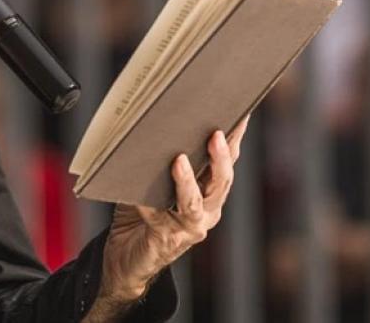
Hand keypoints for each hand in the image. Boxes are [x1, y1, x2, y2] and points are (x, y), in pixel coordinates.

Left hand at [95, 116, 248, 305]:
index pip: (227, 160)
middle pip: (220, 181)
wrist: (128, 257)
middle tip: (216, 133)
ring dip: (188, 181)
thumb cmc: (143, 211)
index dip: (236, 137)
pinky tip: (139, 192)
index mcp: (210, 190)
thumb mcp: (157, 178)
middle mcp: (208, 209)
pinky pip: (158, 217)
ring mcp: (190, 226)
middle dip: (220, 157)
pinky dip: (148, 202)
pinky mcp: (167, 239)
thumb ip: (163, 156)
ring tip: (179, 160)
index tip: (241, 113)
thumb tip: (156, 119)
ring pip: (196, 203)